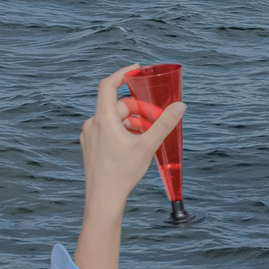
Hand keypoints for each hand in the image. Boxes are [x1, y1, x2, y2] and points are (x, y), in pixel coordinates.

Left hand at [82, 66, 183, 209]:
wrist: (103, 199)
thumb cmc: (122, 173)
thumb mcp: (147, 146)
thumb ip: (164, 124)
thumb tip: (180, 106)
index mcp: (103, 119)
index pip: (108, 85)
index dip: (122, 73)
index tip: (137, 70)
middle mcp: (92, 124)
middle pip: (117, 105)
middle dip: (138, 109)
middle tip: (155, 120)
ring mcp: (88, 135)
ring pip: (113, 119)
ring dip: (131, 122)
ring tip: (146, 137)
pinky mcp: (89, 145)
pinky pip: (106, 129)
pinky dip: (121, 131)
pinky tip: (133, 145)